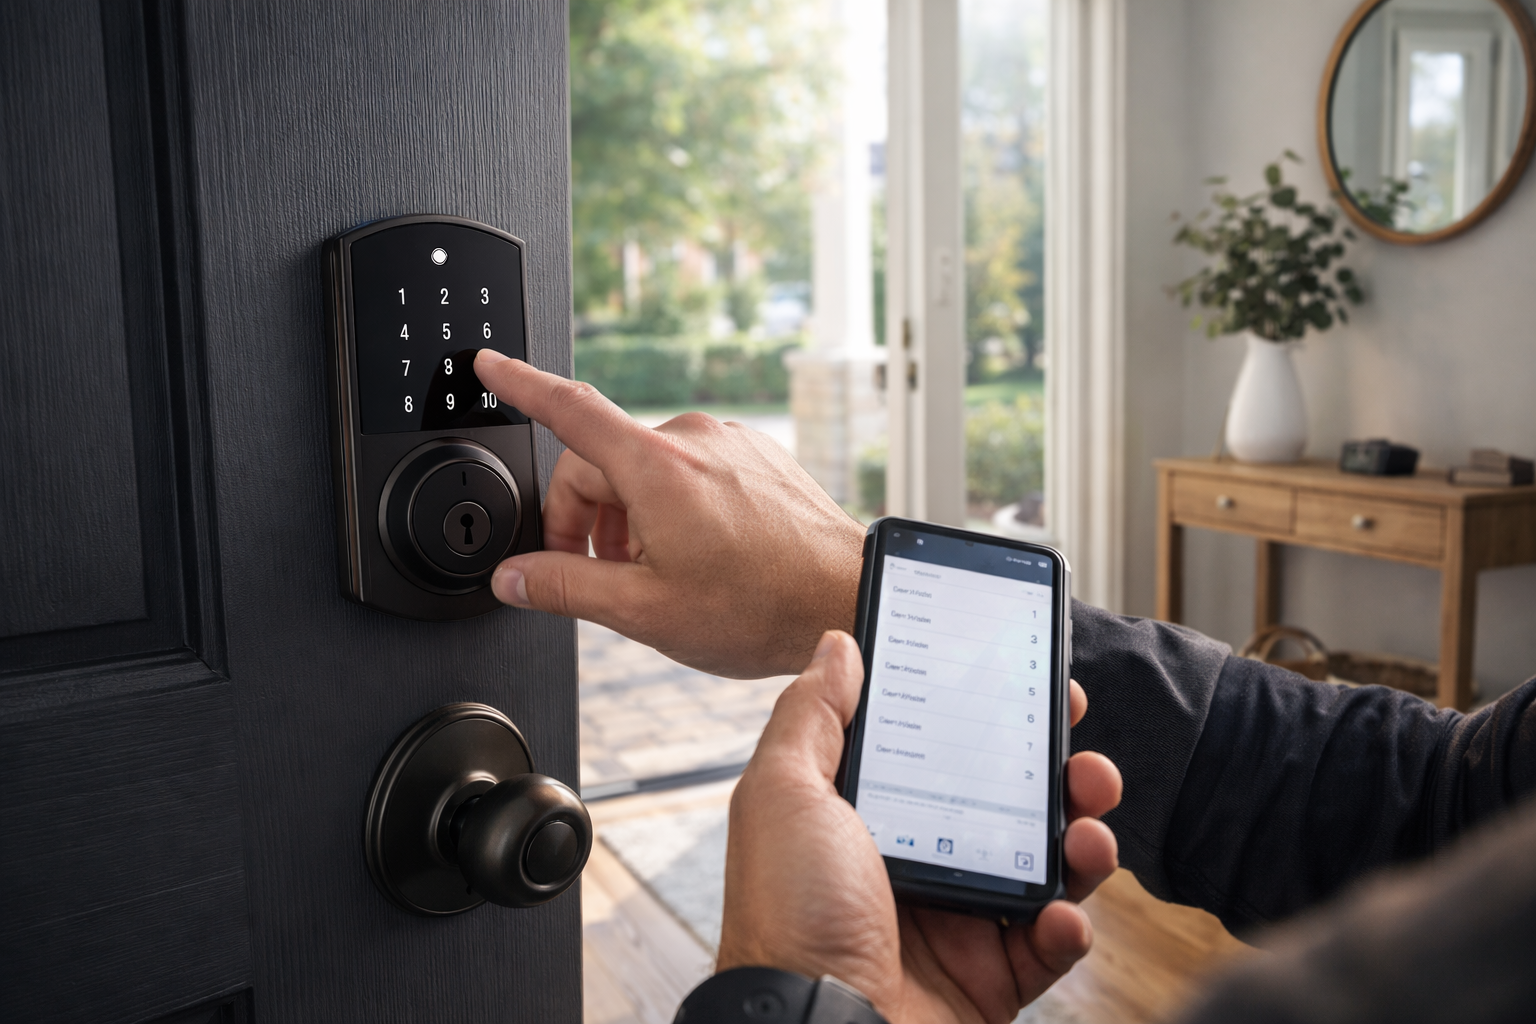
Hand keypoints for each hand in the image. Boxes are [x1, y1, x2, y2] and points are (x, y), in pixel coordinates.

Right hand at [474, 350, 865, 677]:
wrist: (846, 597)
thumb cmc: (762, 606)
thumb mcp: (645, 611)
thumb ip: (567, 588)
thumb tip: (513, 577)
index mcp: (657, 468)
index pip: (568, 408)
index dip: (519, 384)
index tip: (488, 365)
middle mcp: (692, 439)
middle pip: (601, 461)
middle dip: (584, 519)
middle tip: (598, 577)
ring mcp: (728, 442)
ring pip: (645, 471)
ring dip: (630, 520)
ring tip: (653, 578)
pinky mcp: (754, 455)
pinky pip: (689, 471)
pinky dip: (671, 509)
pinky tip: (694, 559)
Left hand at [718, 632, 1121, 1023]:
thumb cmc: (787, 918)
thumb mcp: (783, 794)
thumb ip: (813, 715)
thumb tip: (838, 646)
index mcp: (864, 815)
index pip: (940, 749)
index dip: (987, 715)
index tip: (1030, 684)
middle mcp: (912, 863)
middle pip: (1005, 803)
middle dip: (1056, 773)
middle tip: (1083, 753)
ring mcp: (954, 923)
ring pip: (1044, 866)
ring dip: (1083, 841)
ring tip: (1092, 830)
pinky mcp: (986, 980)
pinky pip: (1049, 944)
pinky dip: (1070, 926)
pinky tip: (1063, 914)